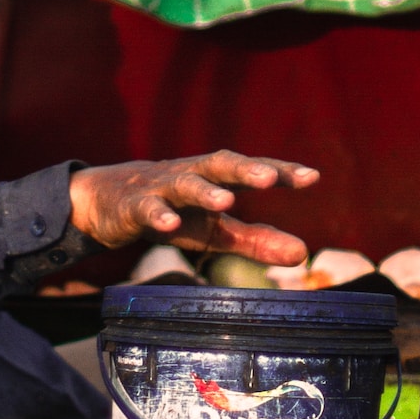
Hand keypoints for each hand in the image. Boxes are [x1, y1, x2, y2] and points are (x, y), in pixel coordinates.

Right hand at [68, 149, 318, 262]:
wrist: (107, 201)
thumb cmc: (174, 213)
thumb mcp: (215, 230)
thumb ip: (256, 239)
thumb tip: (303, 253)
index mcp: (215, 179)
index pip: (252, 171)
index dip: (281, 171)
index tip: (312, 177)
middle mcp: (191, 175)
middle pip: (220, 165)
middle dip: (245, 170)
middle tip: (269, 179)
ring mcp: (160, 188)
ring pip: (183, 183)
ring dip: (204, 190)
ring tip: (226, 201)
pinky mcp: (132, 205)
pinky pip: (146, 208)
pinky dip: (158, 215)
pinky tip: (170, 225)